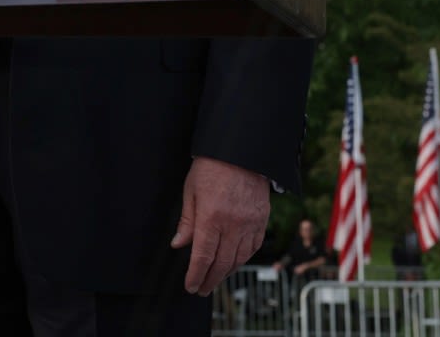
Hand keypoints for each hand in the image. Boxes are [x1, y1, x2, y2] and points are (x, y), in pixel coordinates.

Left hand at [170, 158, 270, 295]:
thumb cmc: (212, 167)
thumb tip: (178, 245)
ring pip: (239, 259)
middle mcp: (232, 224)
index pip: (202, 257)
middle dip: (210, 280)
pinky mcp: (262, 220)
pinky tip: (235, 262)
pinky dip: (243, 259)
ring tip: (215, 279)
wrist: (242, 151)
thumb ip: (187, 222)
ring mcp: (250, 224)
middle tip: (202, 289)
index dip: (195, 275)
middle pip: (221, 263)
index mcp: (211, 217)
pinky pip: (254, 247)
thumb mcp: (191, 191)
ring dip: (226, 273)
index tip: (191, 286)